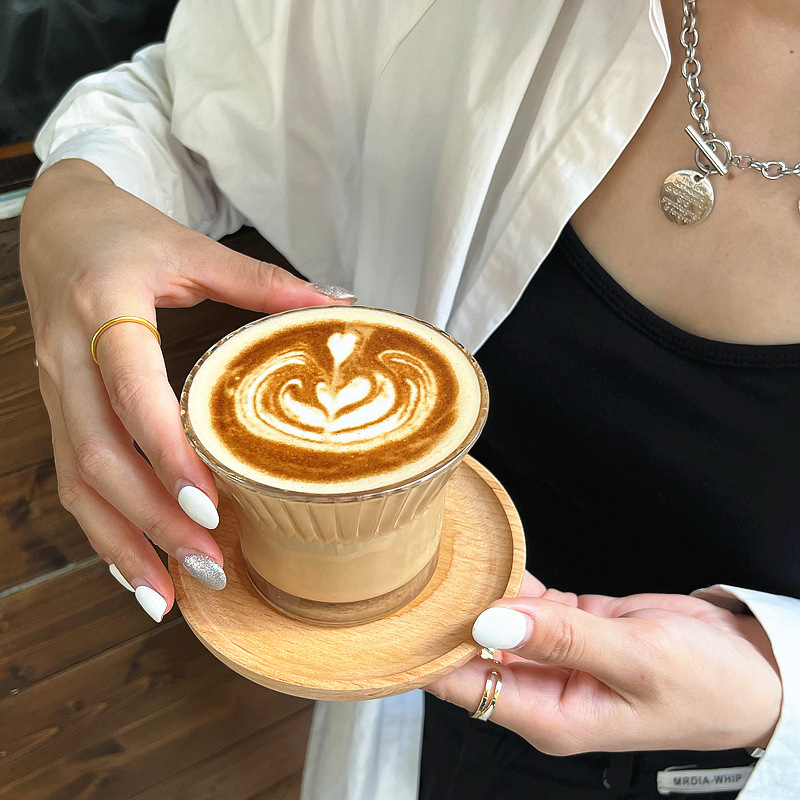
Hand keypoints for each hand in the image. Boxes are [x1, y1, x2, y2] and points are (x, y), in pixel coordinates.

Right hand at [20, 159, 353, 619]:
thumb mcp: (191, 249)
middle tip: (210, 563)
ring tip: (168, 595)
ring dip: (121, 543)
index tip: (211, 502)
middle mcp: (69, 361)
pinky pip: (72, 481)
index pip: (131, 393)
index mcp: (104, 310)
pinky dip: (103, 530)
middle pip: (97, 456)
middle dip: (151, 519)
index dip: (167, 453)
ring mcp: (56, 392)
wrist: (55, 224)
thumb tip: (340, 304)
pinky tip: (137, 568)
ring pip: (76, 482)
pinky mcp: (59, 412)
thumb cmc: (124, 235)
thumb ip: (262, 281)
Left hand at [426, 572, 781, 753]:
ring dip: (475, 593)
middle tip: (413, 573)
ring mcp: (554, 655)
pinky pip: (527, 601)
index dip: (430, 655)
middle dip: (445, 618)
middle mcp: (543, 689)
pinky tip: (487, 556)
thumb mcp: (635, 660)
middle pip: (473, 653)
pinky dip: (509, 581)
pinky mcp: (568, 626)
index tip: (401, 619)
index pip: (467, 688)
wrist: (745, 668)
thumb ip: (562, 639)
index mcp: (551, 716)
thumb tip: (491, 623)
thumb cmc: (705, 684)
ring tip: (441, 556)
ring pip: (497, 621)